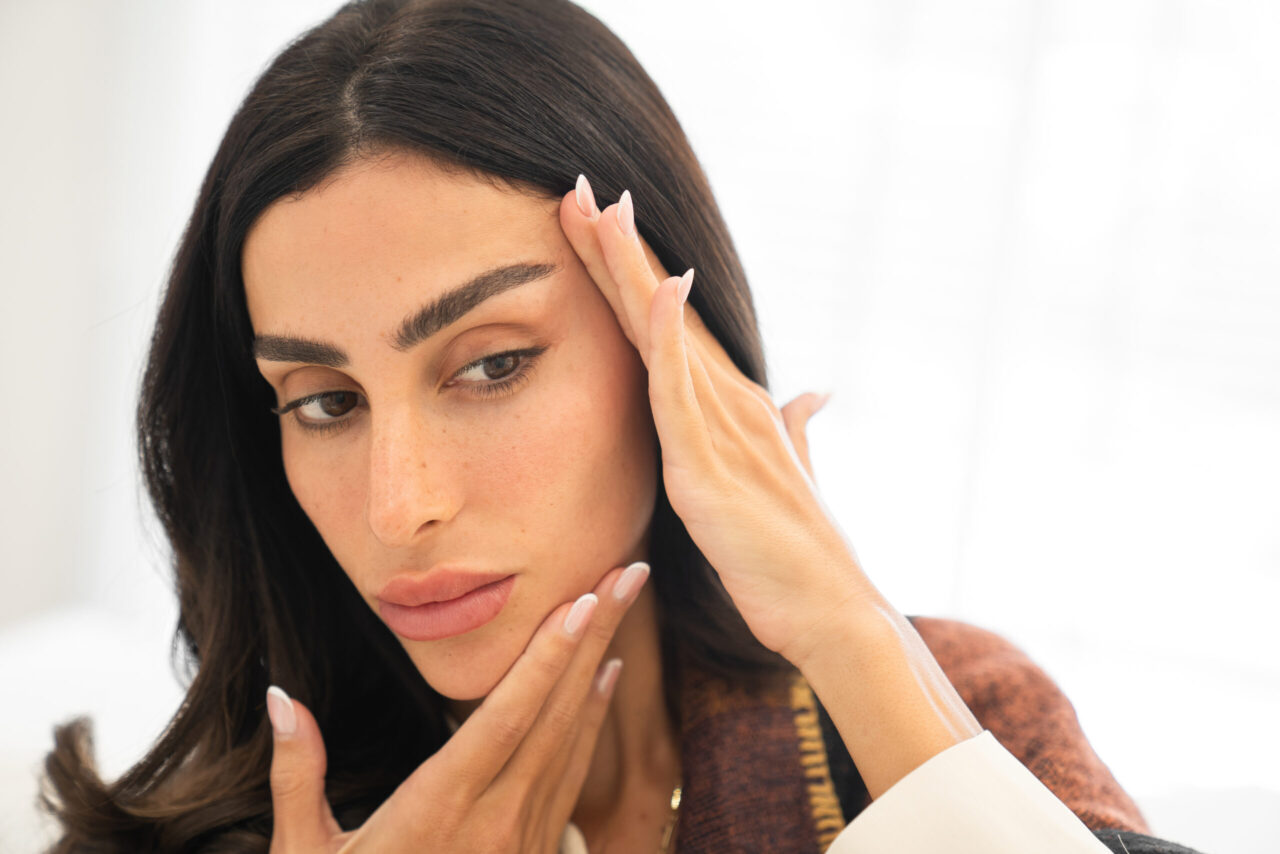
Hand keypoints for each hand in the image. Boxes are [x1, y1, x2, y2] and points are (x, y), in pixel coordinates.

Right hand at [264, 561, 649, 852]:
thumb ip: (297, 776)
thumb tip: (279, 698)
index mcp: (439, 812)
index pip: (506, 718)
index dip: (547, 657)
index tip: (583, 601)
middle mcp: (495, 822)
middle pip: (557, 712)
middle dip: (596, 636)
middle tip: (631, 573)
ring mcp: (524, 841)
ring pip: (573, 740)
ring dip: (600, 668)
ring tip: (624, 606)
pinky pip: (573, 776)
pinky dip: (592, 722)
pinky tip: (605, 684)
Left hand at [559, 176, 870, 667]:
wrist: (832, 612)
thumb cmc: (802, 556)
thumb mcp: (792, 480)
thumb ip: (797, 432)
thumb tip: (815, 395)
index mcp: (737, 406)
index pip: (673, 325)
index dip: (636, 272)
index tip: (601, 223)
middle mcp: (732, 402)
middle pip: (664, 310)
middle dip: (621, 248)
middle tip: (582, 187)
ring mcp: (725, 429)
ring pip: (668, 333)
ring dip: (634, 268)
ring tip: (600, 208)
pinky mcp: (713, 467)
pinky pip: (684, 393)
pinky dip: (671, 338)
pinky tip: (662, 287)